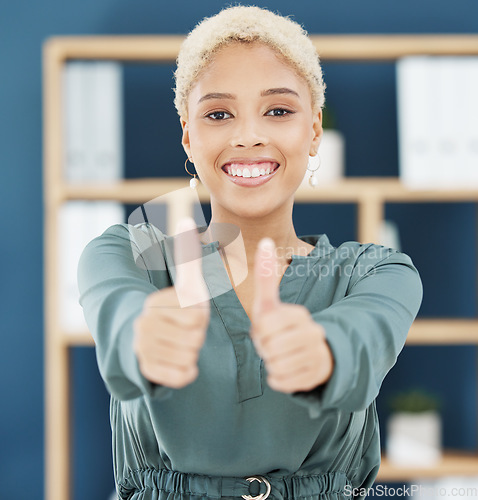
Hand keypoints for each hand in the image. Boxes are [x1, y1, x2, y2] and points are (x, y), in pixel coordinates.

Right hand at [133, 217, 209, 388]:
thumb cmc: (176, 309)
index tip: (188, 313)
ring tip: (180, 344)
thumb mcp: (186, 284)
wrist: (149, 340)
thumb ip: (187, 254)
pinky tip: (178, 362)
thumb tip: (185, 219)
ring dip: (191, 353)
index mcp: (154, 303)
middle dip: (197, 336)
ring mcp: (141, 350)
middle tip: (184, 331)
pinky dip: (186, 372)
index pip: (198, 316)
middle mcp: (142, 326)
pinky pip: (182, 376)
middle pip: (195, 337)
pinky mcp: (146, 372)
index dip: (200, 317)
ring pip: (189, 357)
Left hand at [250, 238, 333, 392]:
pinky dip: (278, 379)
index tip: (269, 330)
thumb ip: (266, 275)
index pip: (265, 326)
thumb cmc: (281, 327)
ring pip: (276, 366)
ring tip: (281, 356)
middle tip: (273, 345)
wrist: (308, 354)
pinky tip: (286, 370)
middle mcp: (313, 333)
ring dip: (272, 364)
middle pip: (270, 348)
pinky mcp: (315, 377)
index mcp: (300, 314)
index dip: (261, 331)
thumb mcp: (270, 304)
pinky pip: (282, 382)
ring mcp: (317, 356)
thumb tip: (265, 241)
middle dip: (265, 349)